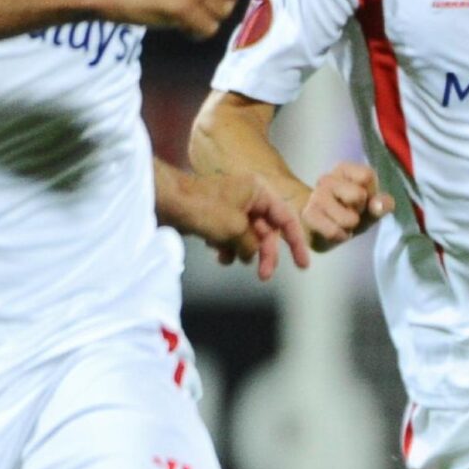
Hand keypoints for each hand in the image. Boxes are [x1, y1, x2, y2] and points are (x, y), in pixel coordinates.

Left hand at [169, 171, 310, 280]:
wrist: (165, 201)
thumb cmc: (201, 208)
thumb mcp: (236, 229)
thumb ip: (253, 244)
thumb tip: (252, 253)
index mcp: (259, 192)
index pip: (287, 219)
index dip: (296, 244)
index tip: (303, 265)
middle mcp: (249, 198)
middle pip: (268, 232)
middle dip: (265, 254)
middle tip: (264, 276)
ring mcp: (232, 208)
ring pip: (249, 237)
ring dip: (243, 252)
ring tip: (230, 260)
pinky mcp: (216, 218)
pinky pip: (232, 238)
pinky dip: (228, 248)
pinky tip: (219, 255)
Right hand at [303, 160, 393, 248]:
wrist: (320, 231)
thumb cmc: (351, 213)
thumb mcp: (373, 207)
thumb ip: (383, 204)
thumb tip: (377, 206)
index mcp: (344, 169)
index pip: (367, 175)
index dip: (371, 193)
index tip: (364, 199)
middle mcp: (327, 179)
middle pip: (359, 195)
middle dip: (361, 210)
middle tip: (351, 212)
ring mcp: (315, 196)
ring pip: (348, 219)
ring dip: (351, 227)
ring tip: (342, 223)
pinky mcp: (307, 215)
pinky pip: (334, 232)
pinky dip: (341, 236)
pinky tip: (335, 232)